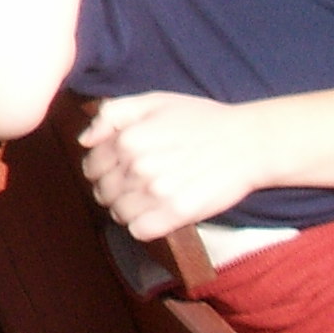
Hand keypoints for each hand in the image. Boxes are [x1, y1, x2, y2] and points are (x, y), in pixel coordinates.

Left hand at [78, 92, 264, 237]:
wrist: (248, 142)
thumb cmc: (201, 120)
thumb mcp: (153, 101)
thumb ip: (112, 114)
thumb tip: (85, 139)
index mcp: (127, 138)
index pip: (91, 167)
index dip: (101, 170)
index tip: (118, 170)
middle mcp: (137, 165)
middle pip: (103, 192)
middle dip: (113, 191)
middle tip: (134, 186)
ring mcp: (157, 191)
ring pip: (119, 213)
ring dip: (127, 210)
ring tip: (146, 200)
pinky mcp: (178, 212)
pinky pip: (140, 230)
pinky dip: (142, 226)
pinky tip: (155, 214)